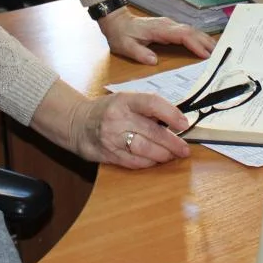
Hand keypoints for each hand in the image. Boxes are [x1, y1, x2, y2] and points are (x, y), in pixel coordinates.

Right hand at [70, 90, 191, 168]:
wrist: (77, 123)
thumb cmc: (108, 110)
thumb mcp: (125, 99)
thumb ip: (147, 107)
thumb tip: (176, 120)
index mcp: (124, 100)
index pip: (152, 103)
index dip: (171, 114)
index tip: (184, 124)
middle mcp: (117, 118)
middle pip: (152, 131)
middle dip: (172, 142)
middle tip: (184, 149)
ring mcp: (112, 138)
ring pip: (144, 150)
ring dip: (162, 155)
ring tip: (172, 155)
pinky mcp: (108, 154)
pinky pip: (134, 162)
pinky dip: (148, 163)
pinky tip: (155, 161)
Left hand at [97, 7, 214, 64]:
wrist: (117, 21)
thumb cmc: (121, 34)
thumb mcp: (124, 46)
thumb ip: (138, 53)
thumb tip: (153, 61)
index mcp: (159, 29)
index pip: (182, 35)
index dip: (195, 44)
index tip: (205, 55)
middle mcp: (167, 25)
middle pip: (191, 32)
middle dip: (206, 43)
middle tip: (219, 56)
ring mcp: (169, 25)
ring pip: (191, 30)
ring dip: (204, 40)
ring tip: (217, 52)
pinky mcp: (169, 28)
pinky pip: (187, 32)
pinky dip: (198, 39)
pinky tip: (204, 46)